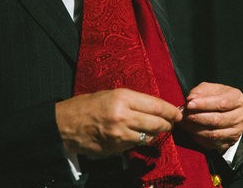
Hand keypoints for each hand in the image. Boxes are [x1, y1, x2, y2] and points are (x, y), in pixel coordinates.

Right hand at [55, 88, 181, 157]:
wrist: (65, 124)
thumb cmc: (87, 105)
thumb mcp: (111, 94)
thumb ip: (133, 101)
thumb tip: (155, 108)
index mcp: (122, 98)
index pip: (156, 105)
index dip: (170, 111)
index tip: (177, 113)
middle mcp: (124, 116)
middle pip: (157, 123)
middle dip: (167, 124)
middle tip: (170, 123)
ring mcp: (120, 135)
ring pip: (149, 137)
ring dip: (155, 134)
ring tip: (154, 129)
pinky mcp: (116, 148)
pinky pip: (136, 145)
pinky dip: (140, 141)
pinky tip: (136, 136)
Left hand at [179, 82, 242, 154]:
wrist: (226, 111)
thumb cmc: (216, 97)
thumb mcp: (209, 89)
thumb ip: (200, 92)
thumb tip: (191, 99)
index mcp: (237, 99)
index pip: (221, 103)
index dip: (204, 104)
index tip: (189, 104)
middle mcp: (239, 116)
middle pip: (217, 120)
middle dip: (198, 118)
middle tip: (185, 115)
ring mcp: (236, 131)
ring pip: (214, 134)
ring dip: (196, 129)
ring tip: (185, 123)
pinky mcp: (229, 143)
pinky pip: (212, 144)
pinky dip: (199, 139)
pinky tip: (191, 132)